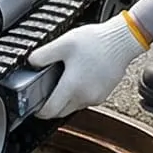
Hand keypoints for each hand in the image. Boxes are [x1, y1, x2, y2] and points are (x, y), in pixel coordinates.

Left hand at [26, 15, 147, 119]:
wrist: (122, 40)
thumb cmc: (96, 42)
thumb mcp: (63, 43)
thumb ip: (43, 55)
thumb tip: (31, 62)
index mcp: (72, 86)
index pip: (50, 110)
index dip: (39, 110)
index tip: (34, 106)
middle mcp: (85, 97)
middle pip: (61, 112)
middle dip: (51, 106)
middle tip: (44, 93)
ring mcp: (96, 97)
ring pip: (74, 107)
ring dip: (65, 100)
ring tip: (61, 82)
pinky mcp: (104, 94)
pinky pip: (86, 100)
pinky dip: (78, 95)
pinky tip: (77, 79)